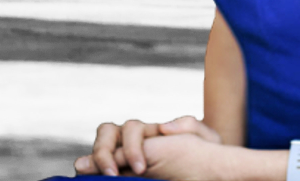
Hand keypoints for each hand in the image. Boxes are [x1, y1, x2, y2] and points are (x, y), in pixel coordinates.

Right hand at [74, 115, 223, 176]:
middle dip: (104, 152)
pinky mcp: (120, 170)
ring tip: (106, 177)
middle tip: (114, 175)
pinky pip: (99, 167)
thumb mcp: (206, 139)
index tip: (140, 169)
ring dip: (96, 160)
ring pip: (99, 146)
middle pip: (106, 132)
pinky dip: (93, 170)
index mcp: (151, 132)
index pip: (130, 129)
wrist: (208, 170)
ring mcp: (123, 156)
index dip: (131, 147)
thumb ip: (189, 124)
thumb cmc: (207, 154)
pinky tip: (90, 179)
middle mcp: (133, 141)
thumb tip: (163, 127)